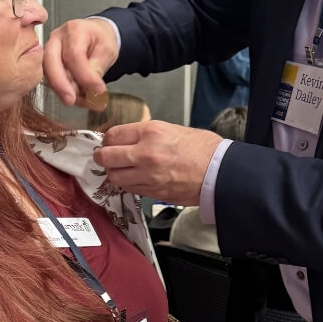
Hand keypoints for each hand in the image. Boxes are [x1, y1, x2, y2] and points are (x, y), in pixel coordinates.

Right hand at [42, 18, 118, 107]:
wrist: (95, 35)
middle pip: (50, 62)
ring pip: (48, 74)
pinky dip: (65, 92)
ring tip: (85, 101)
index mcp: (74, 30)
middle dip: (60, 84)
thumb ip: (98, 68)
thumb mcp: (107, 50)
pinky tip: (79, 98)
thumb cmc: (100, 39)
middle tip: (71, 100)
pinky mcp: (48, 64)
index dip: (84, 76)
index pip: (74, 54)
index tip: (98, 89)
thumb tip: (91, 89)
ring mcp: (49, 51)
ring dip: (65, 92)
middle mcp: (56, 39)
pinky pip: (52, 80)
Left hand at [94, 121, 221, 204]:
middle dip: (102, 157)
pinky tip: (136, 179)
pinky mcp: (152, 192)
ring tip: (122, 170)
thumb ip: (147, 134)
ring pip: (114, 177)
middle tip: (105, 157)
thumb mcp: (172, 129)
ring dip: (115, 173)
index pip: (112, 135)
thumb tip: (128, 140)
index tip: (110, 143)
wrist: (220, 171)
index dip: (108, 140)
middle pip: (106, 157)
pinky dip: (128, 185)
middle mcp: (144, 153)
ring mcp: (147, 175)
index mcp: (150, 132)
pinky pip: (129, 189)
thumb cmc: (202, 148)